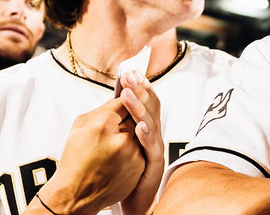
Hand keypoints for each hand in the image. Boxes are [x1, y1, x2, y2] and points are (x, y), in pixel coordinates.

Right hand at [36, 80, 161, 214]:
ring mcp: (133, 153)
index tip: (128, 89)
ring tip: (121, 134)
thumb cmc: (74, 160)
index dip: (127, 94)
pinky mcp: (140, 166)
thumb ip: (100, 111)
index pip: (124, 100)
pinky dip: (136, 146)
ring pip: (140, 131)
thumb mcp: (79, 128)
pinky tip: (123, 150)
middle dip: (133, 109)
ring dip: (134, 129)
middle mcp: (121, 138)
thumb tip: (116, 101)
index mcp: (103, 124)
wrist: (77, 194)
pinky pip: (142, 148)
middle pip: (135, 115)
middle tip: (132, 101)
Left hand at [119, 73, 165, 214]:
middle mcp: (153, 136)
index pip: (146, 102)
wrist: (130, 199)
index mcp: (145, 128)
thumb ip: (120, 122)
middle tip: (129, 76)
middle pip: (152, 108)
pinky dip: (146, 136)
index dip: (140, 86)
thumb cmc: (121, 171)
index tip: (130, 71)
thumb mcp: (119, 141)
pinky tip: (138, 125)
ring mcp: (155, 150)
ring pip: (152, 124)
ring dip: (140, 107)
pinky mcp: (154, 166)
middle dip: (141, 90)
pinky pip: (152, 148)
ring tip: (128, 94)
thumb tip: (114, 98)